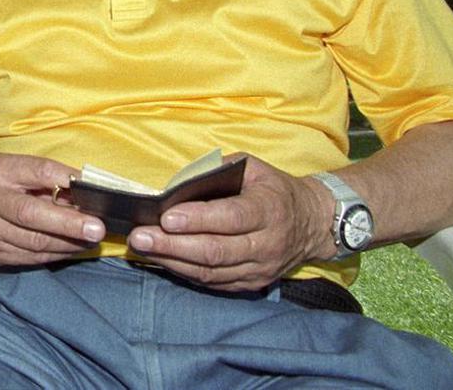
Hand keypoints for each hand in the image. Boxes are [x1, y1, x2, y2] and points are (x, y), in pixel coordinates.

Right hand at [0, 153, 104, 266]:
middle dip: (68, 224)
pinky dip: (56, 253)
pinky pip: (32, 258)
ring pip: (35, 242)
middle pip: (31, 214)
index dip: (66, 180)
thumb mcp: (14, 168)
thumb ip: (45, 178)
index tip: (91, 188)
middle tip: (97, 229)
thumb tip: (85, 192)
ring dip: (69, 243)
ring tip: (92, 239)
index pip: (37, 172)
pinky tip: (73, 248)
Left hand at [124, 156, 333, 290]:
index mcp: (268, 209)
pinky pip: (214, 283)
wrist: (313, 223)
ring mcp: (260, 269)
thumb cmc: (274, 189)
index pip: (231, 218)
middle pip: (215, 251)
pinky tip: (162, 260)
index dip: (198, 219)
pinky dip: (185, 272)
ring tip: (142, 249)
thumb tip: (179, 183)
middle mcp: (266, 244)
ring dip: (172, 261)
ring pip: (211, 272)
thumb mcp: (253, 168)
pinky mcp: (252, 284)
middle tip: (140, 237)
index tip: (166, 217)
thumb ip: (218, 170)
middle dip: (172, 245)